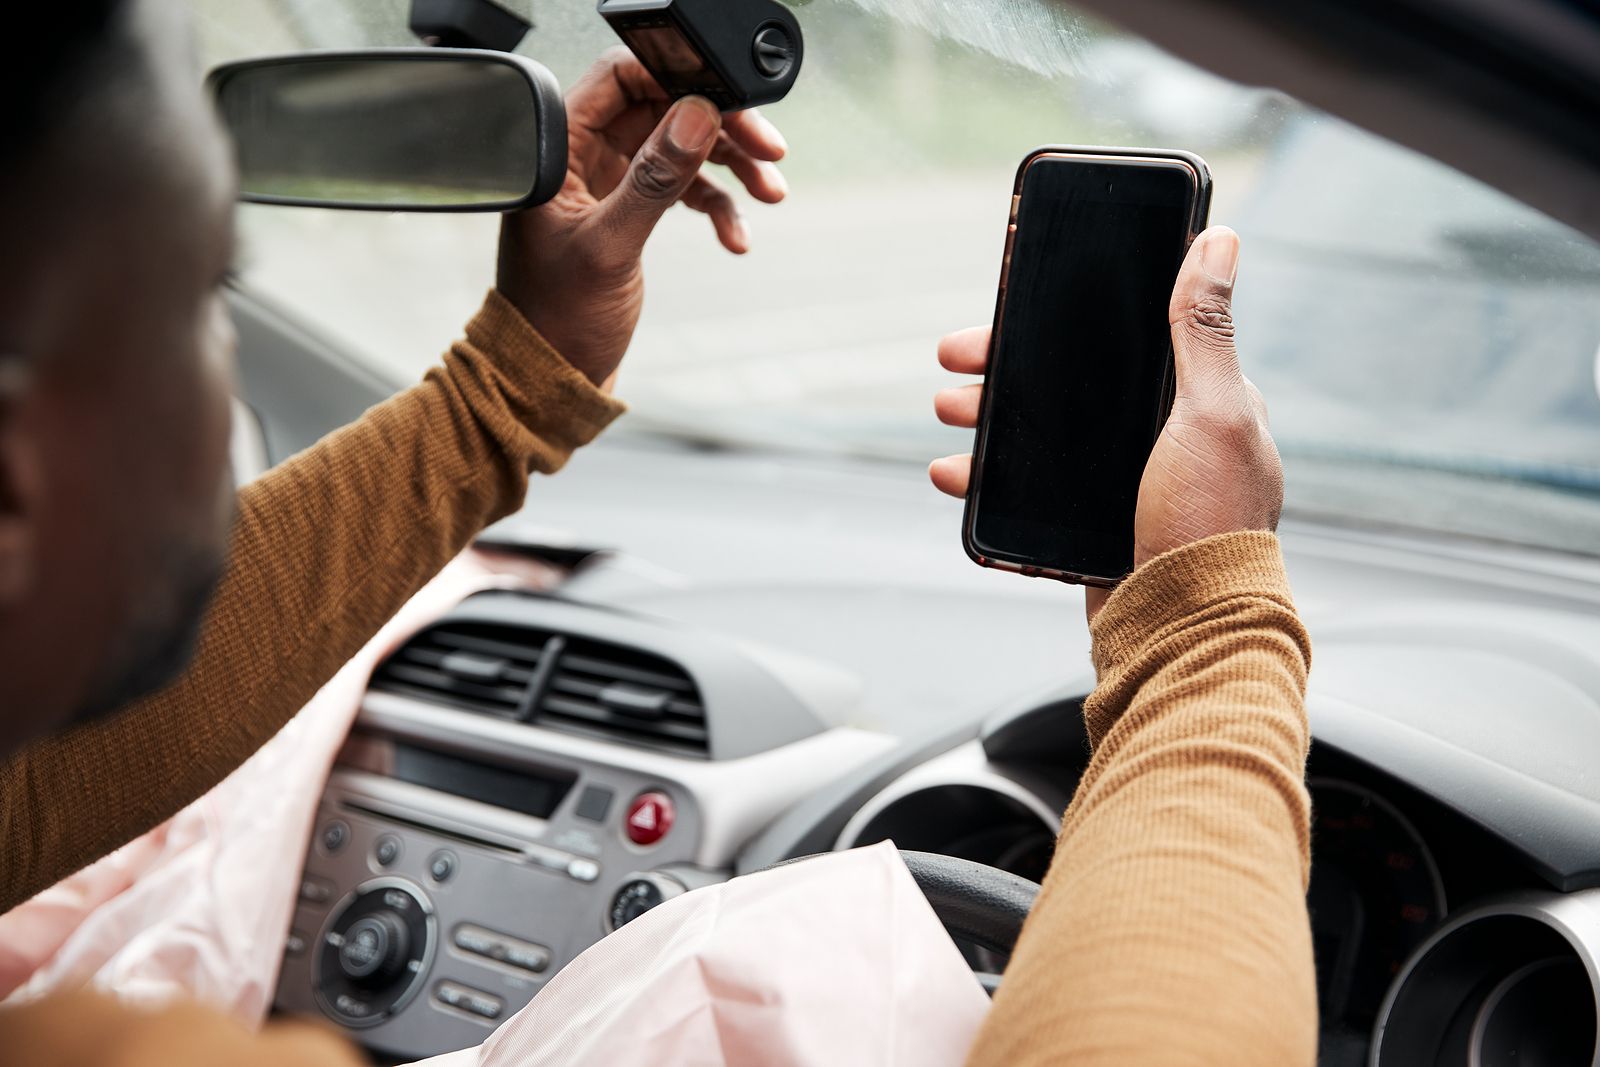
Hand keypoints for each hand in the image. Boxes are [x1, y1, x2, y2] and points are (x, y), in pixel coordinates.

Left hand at [495, 48, 788, 388]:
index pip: (622, 79)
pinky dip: (717, 208)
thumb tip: (695, 117)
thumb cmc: (554, 320)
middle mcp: (583, 157)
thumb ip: (653, 180)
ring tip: (770, 194)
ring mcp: (609, 184)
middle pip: (665, 110)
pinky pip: (686, 192)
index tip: (730, 104)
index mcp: (561, 149)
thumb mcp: (610, 247)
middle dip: (722, 129)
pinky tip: (737, 237)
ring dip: (732, 168)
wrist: (550, 379)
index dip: (679, 82)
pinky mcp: (630, 214)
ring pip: (683, 149)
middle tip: (770, 151)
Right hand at [929, 226, 1283, 618]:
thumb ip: (1204, 330)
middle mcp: (1160, 435)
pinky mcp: (1092, 524)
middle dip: (1004, 368)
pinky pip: (1027, 489)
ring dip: (986, 419)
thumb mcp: (1212, 412)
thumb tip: (1219, 240)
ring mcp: (1122, 482)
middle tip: (955, 361)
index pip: (1118, 338)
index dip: (1060, 319)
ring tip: (949, 416)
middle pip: (1066, 383)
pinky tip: (957, 473)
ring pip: (1038, 434)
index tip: (1007, 308)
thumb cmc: (1212, 521)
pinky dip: (988, 478)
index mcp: (1194, 398)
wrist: (1186, 630)